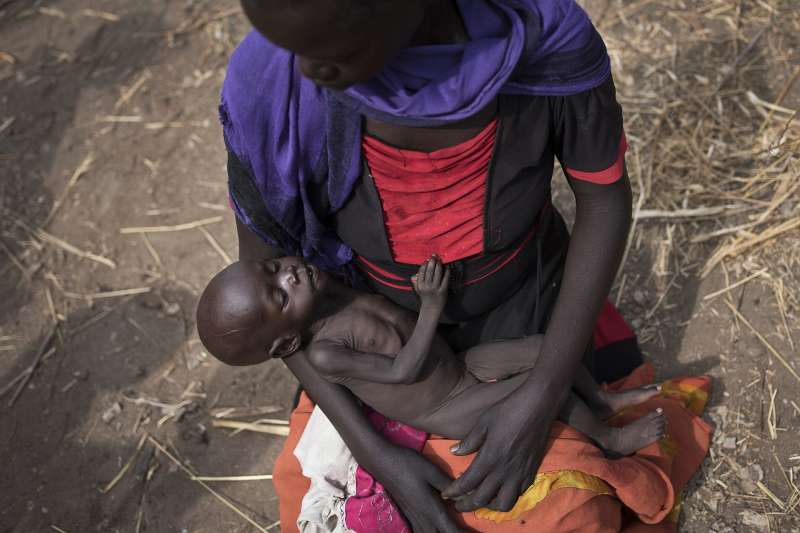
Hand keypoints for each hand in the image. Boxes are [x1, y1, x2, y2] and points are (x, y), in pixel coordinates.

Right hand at [371, 445, 463, 532]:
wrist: (381, 461)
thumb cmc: (407, 464)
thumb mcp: (432, 471)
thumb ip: (450, 486)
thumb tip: (468, 496)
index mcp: (431, 510)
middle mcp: (422, 520)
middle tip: (470, 532)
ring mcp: (413, 520)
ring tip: (454, 530)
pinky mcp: (408, 516)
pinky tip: (437, 528)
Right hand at [412, 255, 448, 309]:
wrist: (431, 308)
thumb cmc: (425, 297)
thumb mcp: (417, 289)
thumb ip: (415, 281)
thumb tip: (415, 273)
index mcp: (420, 285)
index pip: (422, 272)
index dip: (425, 264)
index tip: (427, 259)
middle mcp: (427, 286)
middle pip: (429, 271)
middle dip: (432, 262)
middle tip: (434, 256)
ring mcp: (435, 288)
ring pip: (437, 273)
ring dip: (439, 265)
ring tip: (440, 260)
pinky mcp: (443, 290)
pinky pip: (445, 279)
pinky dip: (446, 272)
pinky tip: (447, 267)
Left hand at [442, 384, 558, 511]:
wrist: (537, 406)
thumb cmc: (507, 410)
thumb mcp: (483, 423)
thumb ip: (469, 441)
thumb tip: (454, 452)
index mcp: (489, 458)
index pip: (466, 484)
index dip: (453, 492)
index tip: (445, 495)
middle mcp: (504, 471)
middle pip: (481, 499)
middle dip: (466, 505)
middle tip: (457, 504)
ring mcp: (519, 474)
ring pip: (503, 504)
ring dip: (489, 506)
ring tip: (481, 500)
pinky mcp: (532, 473)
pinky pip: (518, 495)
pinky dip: (507, 498)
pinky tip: (500, 490)